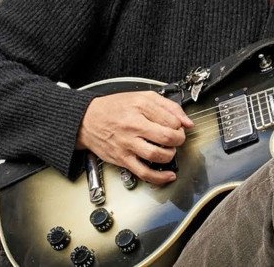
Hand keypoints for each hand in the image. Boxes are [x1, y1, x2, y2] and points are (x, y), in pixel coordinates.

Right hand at [76, 91, 192, 184]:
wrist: (86, 120)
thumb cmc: (114, 108)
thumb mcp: (142, 97)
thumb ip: (168, 106)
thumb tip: (187, 122)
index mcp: (140, 107)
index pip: (171, 119)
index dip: (180, 124)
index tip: (178, 126)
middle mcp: (133, 126)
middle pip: (166, 137)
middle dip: (178, 139)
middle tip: (177, 138)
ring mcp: (127, 144)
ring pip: (157, 155)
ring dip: (170, 154)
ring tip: (169, 150)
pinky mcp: (122, 159)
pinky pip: (144, 172)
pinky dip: (159, 177)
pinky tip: (168, 175)